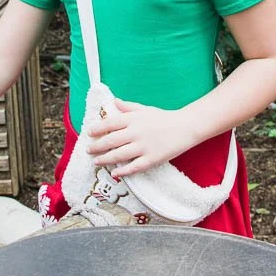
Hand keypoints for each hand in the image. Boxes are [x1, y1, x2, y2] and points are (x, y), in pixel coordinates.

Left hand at [84, 100, 202, 177]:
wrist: (186, 127)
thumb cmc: (164, 118)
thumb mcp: (145, 109)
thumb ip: (128, 107)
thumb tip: (113, 102)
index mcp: (133, 119)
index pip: (110, 123)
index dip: (97, 129)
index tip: (90, 133)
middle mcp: (136, 132)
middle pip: (111, 140)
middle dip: (97, 146)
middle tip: (89, 150)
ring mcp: (143, 146)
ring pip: (119, 155)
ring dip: (105, 159)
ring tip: (97, 161)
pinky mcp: (151, 159)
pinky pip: (133, 167)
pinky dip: (123, 171)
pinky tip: (115, 173)